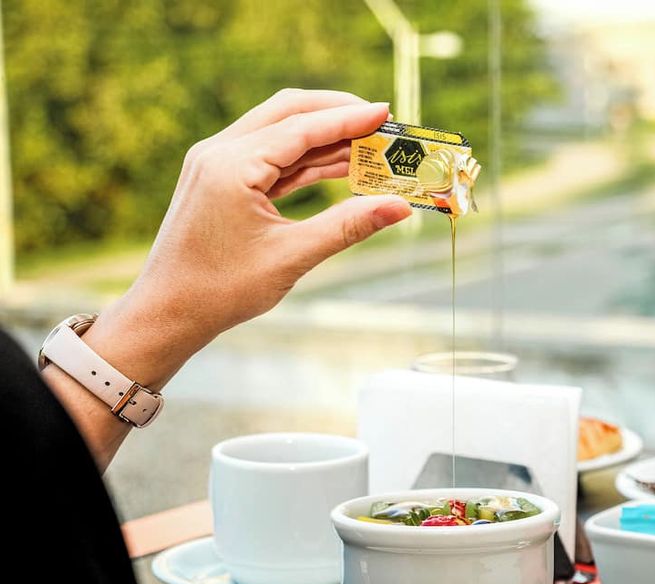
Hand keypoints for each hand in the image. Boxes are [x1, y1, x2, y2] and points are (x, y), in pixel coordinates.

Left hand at [83, 89, 411, 388]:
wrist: (168, 313)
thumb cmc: (221, 290)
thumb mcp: (291, 257)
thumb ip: (348, 226)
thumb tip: (399, 207)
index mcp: (230, 165)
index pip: (301, 127)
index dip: (348, 119)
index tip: (386, 112)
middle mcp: (218, 152)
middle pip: (289, 113)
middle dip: (337, 115)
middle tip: (381, 123)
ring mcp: (216, 163)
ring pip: (280, 133)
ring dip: (324, 138)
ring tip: (368, 147)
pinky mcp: (220, 179)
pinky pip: (270, 158)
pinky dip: (305, 159)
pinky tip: (337, 167)